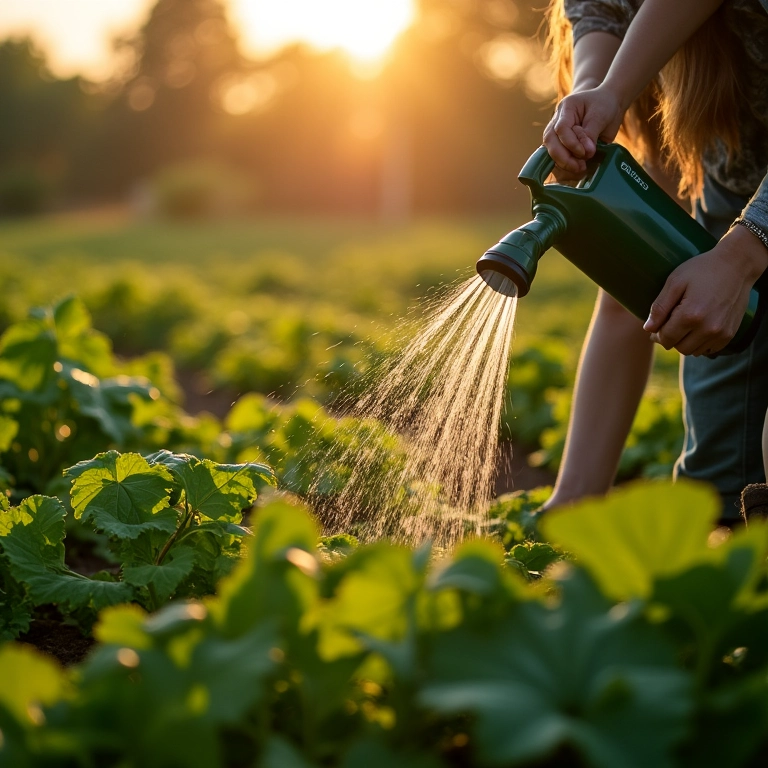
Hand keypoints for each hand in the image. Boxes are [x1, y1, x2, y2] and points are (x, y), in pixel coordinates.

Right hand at [543, 84, 624, 173]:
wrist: (608, 104)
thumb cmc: (605, 105)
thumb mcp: (601, 115)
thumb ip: (591, 133)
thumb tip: (586, 153)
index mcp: (567, 108)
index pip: (561, 128)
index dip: (571, 143)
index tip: (585, 153)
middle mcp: (558, 121)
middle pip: (550, 141)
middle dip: (563, 157)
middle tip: (579, 166)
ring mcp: (558, 133)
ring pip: (551, 150)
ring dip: (564, 163)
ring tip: (580, 168)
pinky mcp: (563, 144)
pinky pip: (558, 157)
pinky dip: (565, 166)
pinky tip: (576, 170)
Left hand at [643, 225, 767, 355]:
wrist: (737, 265)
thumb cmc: (702, 269)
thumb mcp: (675, 282)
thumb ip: (660, 307)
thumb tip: (648, 328)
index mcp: (691, 315)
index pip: (666, 338)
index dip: (657, 334)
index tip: (656, 327)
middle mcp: (707, 328)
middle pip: (679, 348)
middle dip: (670, 339)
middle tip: (669, 325)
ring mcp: (721, 333)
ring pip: (693, 351)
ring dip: (685, 342)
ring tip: (684, 325)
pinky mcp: (730, 333)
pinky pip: (709, 350)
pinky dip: (700, 344)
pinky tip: (697, 329)